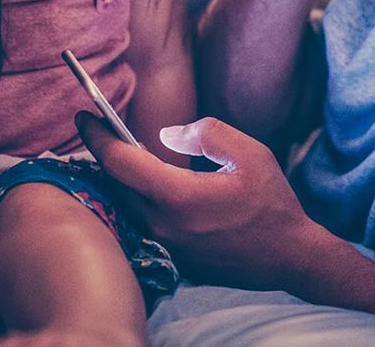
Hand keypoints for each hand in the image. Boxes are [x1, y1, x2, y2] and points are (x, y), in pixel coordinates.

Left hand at [77, 112, 324, 289]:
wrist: (290, 258)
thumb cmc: (272, 204)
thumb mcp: (250, 154)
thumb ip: (207, 133)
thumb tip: (168, 135)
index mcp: (178, 197)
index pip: (120, 163)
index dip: (97, 136)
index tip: (84, 116)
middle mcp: (163, 225)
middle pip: (116, 185)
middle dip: (104, 154)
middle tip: (100, 129)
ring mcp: (167, 246)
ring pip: (128, 206)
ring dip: (121, 178)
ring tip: (122, 152)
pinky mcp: (175, 257)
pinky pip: (144, 222)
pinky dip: (138, 198)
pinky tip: (148, 184)